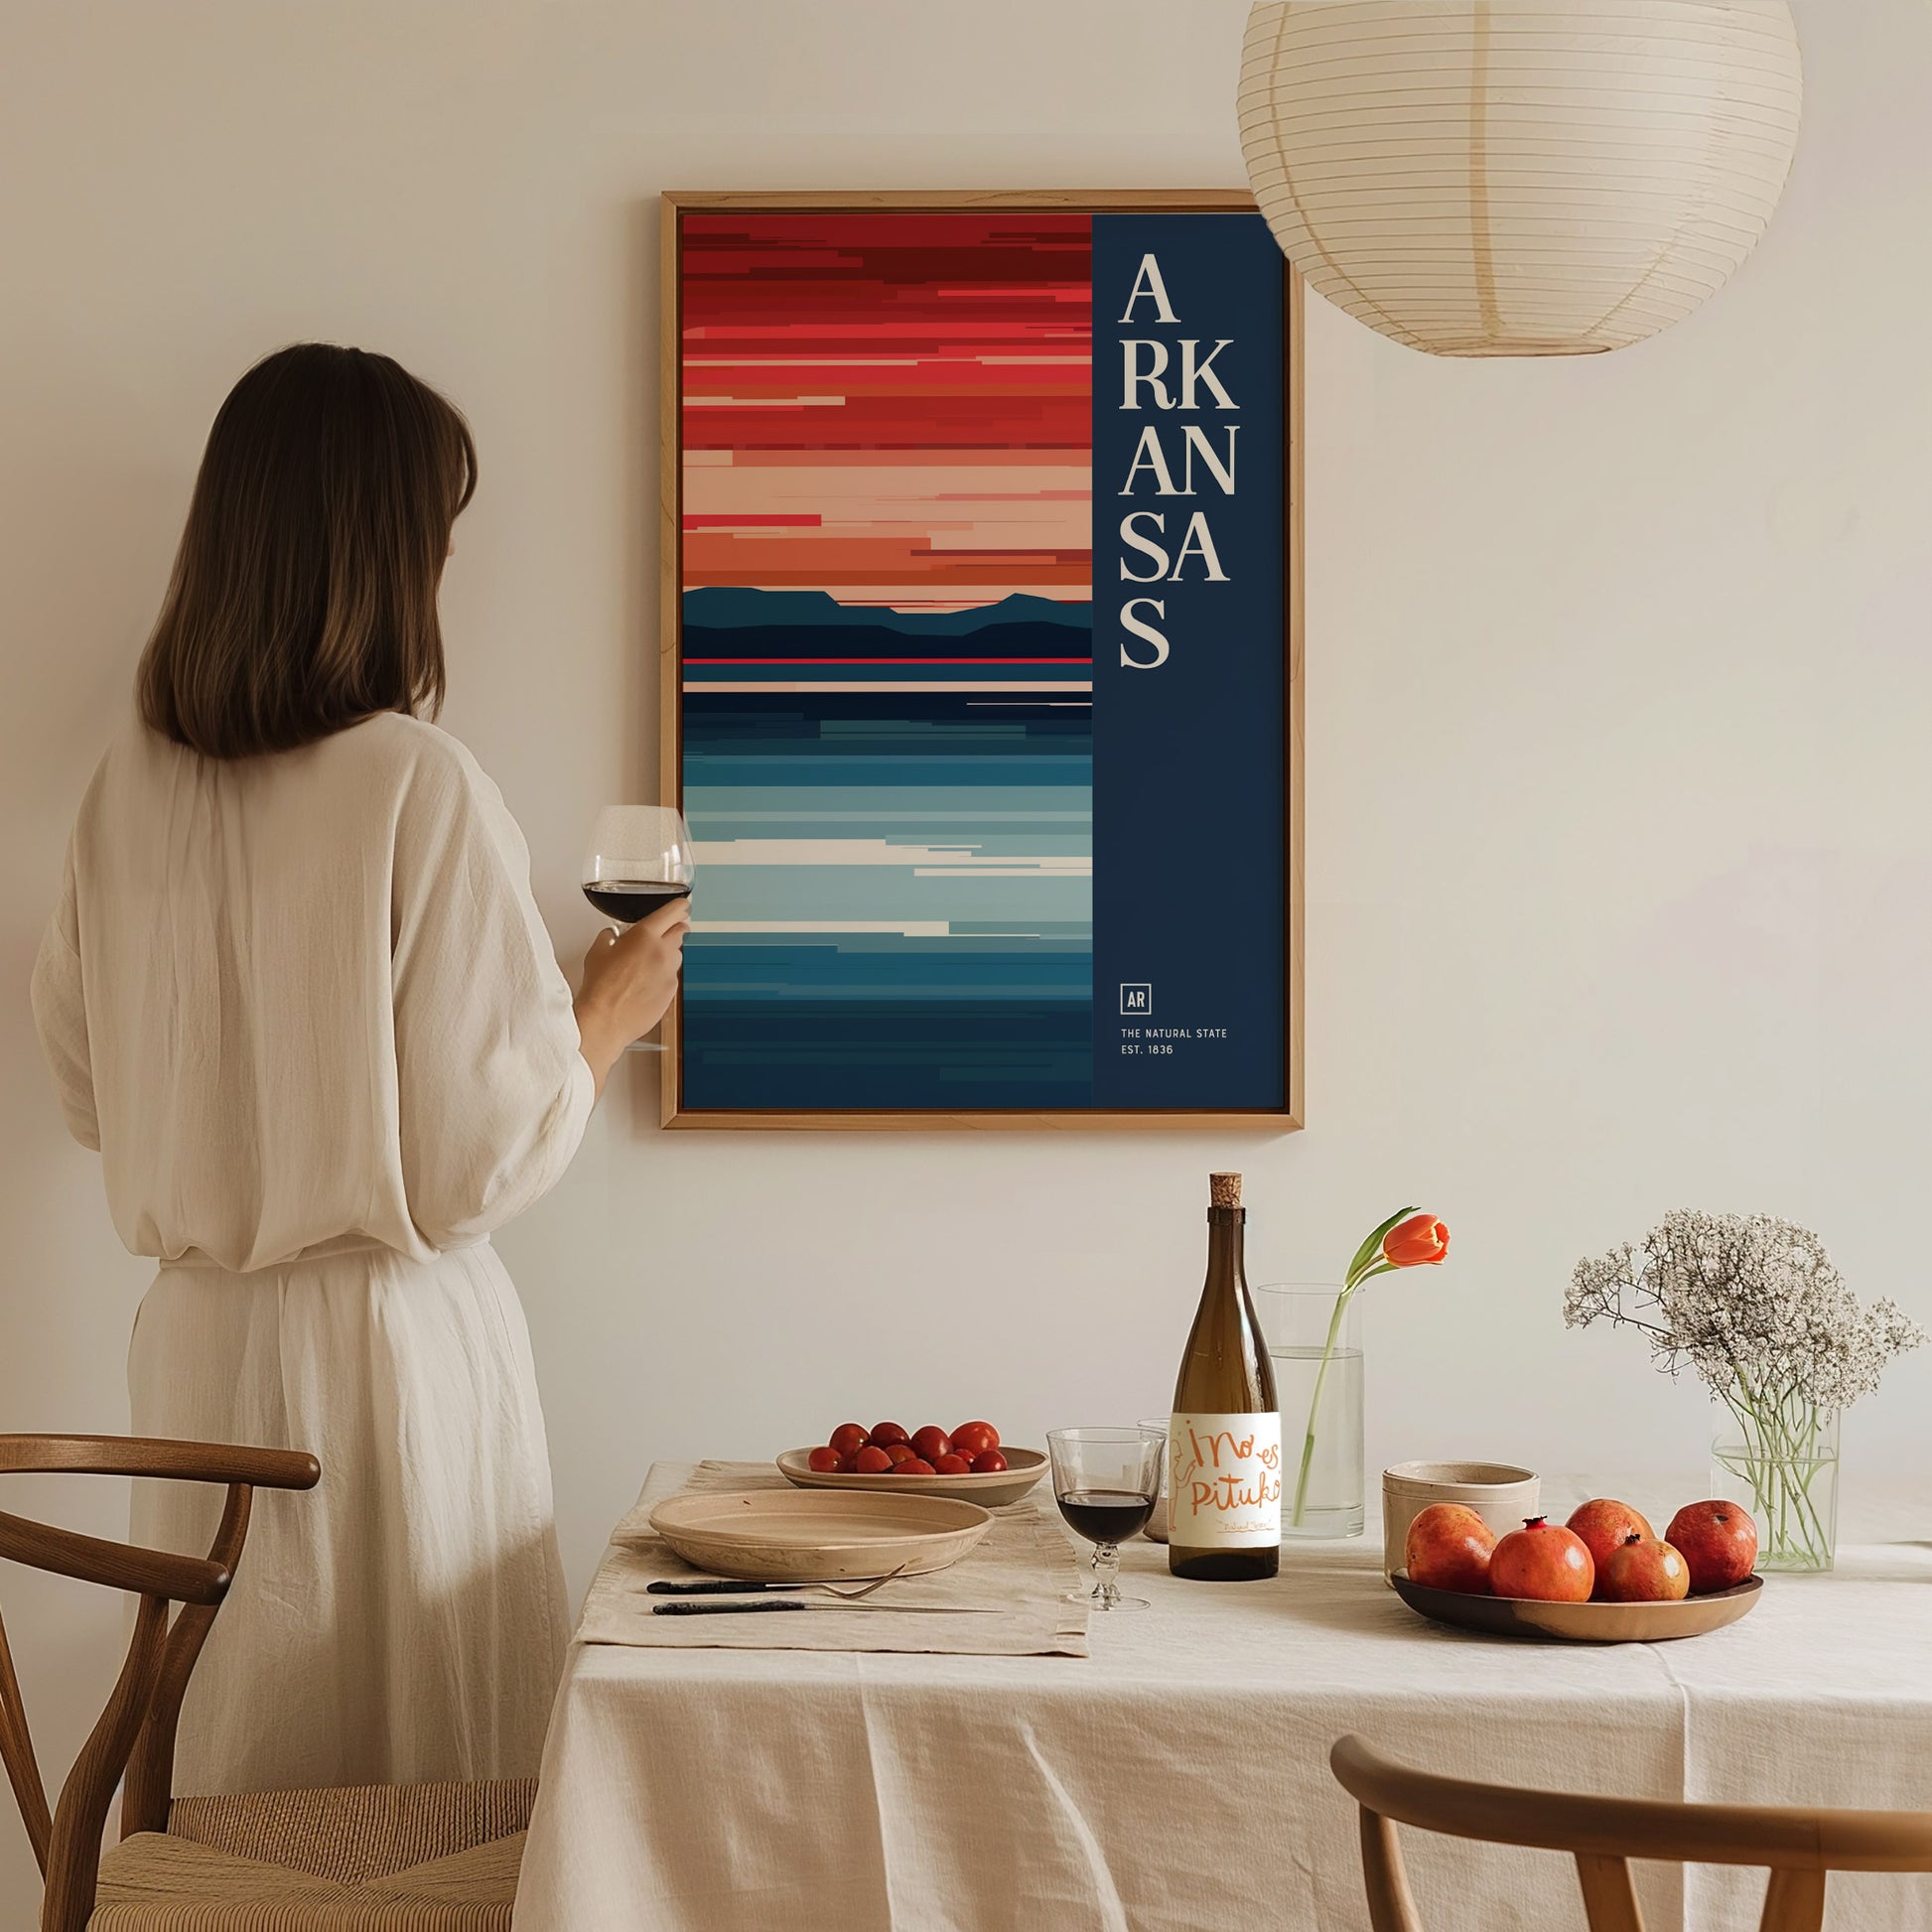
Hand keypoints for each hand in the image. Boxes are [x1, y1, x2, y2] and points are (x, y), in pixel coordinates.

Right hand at [574, 895, 689, 1095]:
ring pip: (677, 955)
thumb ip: (609, 937)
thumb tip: (612, 935)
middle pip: (680, 931)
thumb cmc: (600, 987)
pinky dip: (663, 975)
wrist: (605, 1020)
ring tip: (647, 963)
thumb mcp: (597, 952)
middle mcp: (662, 952)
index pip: (673, 912)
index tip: (682, 906)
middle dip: (674, 929)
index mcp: (645, 935)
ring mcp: (670, 973)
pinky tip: (646, 983)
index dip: (680, 906)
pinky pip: (672, 977)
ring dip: (668, 953)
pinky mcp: (672, 992)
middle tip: (665, 932)